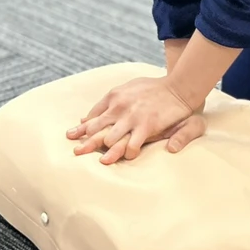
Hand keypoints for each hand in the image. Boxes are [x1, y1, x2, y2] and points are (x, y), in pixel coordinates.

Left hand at [65, 76, 200, 163]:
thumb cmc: (153, 88)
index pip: (93, 116)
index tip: (71, 136)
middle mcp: (119, 107)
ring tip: (101, 161)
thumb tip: (85, 117)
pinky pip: (131, 146)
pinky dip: (128, 154)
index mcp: (114, 97)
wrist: (178, 87)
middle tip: (76, 152)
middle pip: (96, 129)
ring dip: (106, 151)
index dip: (81, 128)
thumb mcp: (127, 88)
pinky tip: (128, 158)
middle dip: (85, 142)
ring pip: (110, 139)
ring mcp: (132, 118)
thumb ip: (107, 103)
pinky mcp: (146, 126)